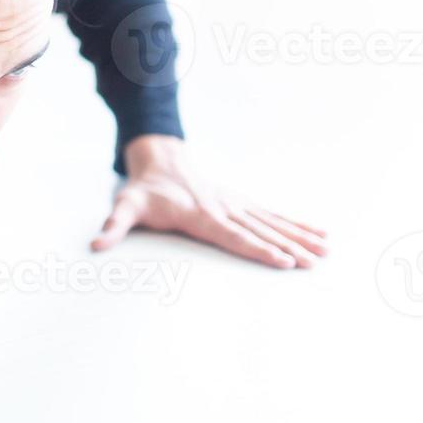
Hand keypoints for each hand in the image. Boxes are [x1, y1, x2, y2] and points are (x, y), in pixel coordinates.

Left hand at [90, 135, 328, 267]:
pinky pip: (272, 214)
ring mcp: (235, 203)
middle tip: (313, 263)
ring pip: (272, 222)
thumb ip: (114, 226)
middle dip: (288, 247)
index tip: (281, 260)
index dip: (257, 249)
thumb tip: (96, 244)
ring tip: (326, 250)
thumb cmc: (144, 190)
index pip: (232, 235)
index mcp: (200, 214)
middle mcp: (223, 208)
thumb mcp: (125, 206)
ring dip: (299, 236)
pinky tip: (317, 233)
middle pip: (260, 231)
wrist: (160, 160)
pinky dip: (295, 224)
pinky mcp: (241, 202)